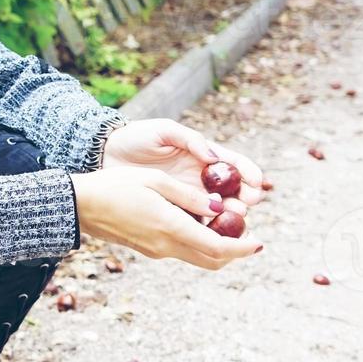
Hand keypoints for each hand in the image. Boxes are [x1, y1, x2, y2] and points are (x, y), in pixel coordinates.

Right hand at [70, 166, 262, 269]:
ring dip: (216, 247)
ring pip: (198, 257)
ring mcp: (157, 250)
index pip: (217, 247)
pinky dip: (197, 242)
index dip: (243, 248)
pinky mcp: (149, 249)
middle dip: (234, 253)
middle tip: (247, 235)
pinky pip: (182, 250)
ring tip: (224, 224)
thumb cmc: (115, 185)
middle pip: (212, 260)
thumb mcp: (156, 181)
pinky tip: (198, 221)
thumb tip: (218, 207)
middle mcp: (166, 245)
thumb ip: (189, 196)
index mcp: (171, 227)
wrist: (80, 206)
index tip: (260, 242)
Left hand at [100, 119, 266, 220]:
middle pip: (233, 191)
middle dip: (245, 198)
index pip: (235, 165)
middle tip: (248, 204)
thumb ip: (190, 139)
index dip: (249, 174)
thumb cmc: (136, 137)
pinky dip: (205, 227)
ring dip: (229, 215)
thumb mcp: (163, 130)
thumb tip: (213, 156)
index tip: (256, 182)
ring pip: (217, 209)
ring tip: (235, 217)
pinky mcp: (174, 210)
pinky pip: (194, 221)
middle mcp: (201, 178)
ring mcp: (189, 196)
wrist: (105, 154)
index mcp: (204, 156)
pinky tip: (211, 231)